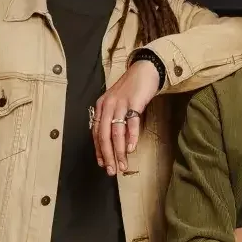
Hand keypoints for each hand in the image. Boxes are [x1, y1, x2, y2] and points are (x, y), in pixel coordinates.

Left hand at [93, 59, 159, 174]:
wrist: (145, 70)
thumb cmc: (132, 88)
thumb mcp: (117, 103)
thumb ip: (113, 118)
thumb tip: (114, 140)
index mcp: (101, 107)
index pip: (97, 133)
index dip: (99, 150)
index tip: (103, 164)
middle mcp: (108, 106)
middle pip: (104, 135)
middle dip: (107, 155)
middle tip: (112, 171)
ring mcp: (120, 104)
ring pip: (116, 132)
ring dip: (119, 151)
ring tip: (123, 165)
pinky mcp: (134, 102)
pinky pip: (131, 123)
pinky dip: (131, 137)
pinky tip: (131, 148)